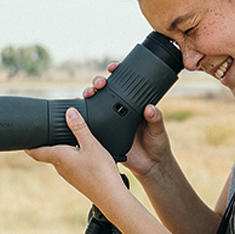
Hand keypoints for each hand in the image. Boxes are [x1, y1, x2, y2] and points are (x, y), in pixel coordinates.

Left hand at [25, 108, 125, 206]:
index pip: (36, 151)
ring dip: (61, 149)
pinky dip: (71, 156)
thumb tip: (69, 112)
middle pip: (48, 153)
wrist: (111, 197)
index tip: (23, 139)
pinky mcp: (78, 179)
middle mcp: (61, 167)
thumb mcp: (91, 144)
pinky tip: (82, 152)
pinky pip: (70, 164)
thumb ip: (80, 128)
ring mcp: (69, 175)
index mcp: (59, 157)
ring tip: (66, 137)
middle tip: (47, 130)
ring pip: (60, 159)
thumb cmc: (100, 172)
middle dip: (47, 142)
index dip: (28, 145)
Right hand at [85, 62, 173, 178]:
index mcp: (133, 105)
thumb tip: (149, 108)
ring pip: (95, 104)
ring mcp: (110, 121)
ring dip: (88, 96)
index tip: (113, 67)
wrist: (150, 166)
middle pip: (105, 91)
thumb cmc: (157, 144)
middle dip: (98, 82)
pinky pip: (89, 123)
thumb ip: (156, 119)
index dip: (116, 72)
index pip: (123, 84)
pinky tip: (76, 111)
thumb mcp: (158, 130)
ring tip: (88, 94)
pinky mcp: (103, 134)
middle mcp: (120, 110)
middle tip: (100, 83)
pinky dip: (81, 116)